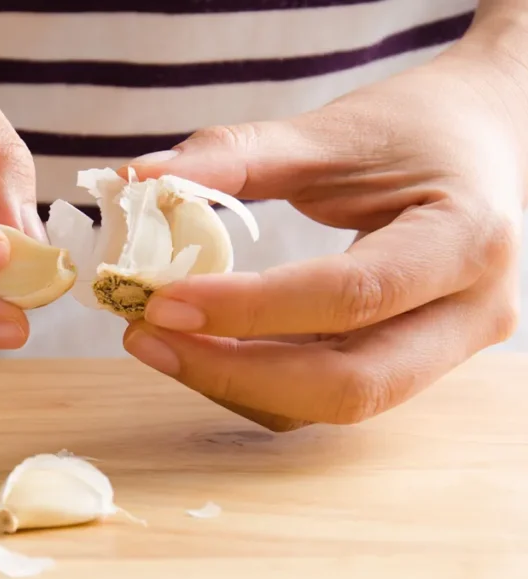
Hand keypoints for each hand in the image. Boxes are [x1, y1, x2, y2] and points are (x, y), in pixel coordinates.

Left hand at [123, 37, 526, 430]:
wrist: (489, 138)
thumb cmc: (418, 126)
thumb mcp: (332, 131)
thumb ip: (235, 155)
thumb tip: (136, 180)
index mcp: (466, 240)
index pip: (350, 295)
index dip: (250, 310)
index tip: (163, 302)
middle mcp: (469, 314)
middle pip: (349, 386)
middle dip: (235, 373)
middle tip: (146, 337)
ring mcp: (445, 350)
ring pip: (331, 404)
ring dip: (235, 383)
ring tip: (159, 338)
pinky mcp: (408, 364)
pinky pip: (324, 393)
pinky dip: (256, 378)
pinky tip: (202, 344)